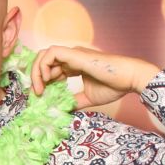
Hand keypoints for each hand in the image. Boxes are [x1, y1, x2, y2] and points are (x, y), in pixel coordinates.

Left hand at [30, 45, 160, 108]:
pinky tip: (47, 80)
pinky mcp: (74, 54)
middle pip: (44, 60)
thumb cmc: (114, 86)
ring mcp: (73, 54)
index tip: (41, 95)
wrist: (129, 79)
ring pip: (44, 55)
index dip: (43, 81)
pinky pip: (50, 53)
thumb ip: (74, 102)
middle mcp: (72, 58)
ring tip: (40, 88)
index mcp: (75, 66)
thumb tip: (60, 110)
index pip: (51, 69)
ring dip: (37, 72)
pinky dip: (43, 65)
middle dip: (36, 76)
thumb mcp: (88, 98)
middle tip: (38, 93)